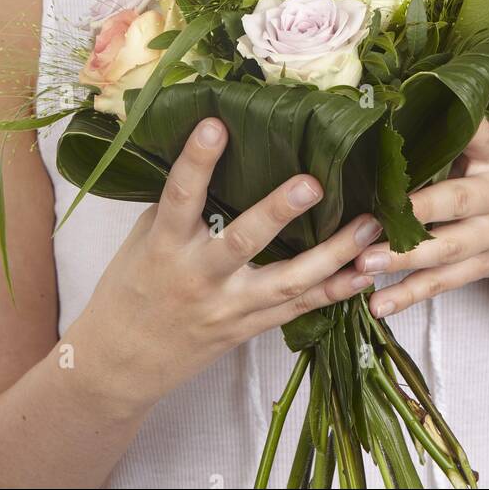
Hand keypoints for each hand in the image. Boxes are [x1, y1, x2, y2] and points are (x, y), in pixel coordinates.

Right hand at [68, 117, 383, 414]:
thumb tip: (214, 158)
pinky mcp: (249, 329)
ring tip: (369, 225)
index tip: (215, 124)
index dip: (197, 161)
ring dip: (332, 254)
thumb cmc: (130, 290)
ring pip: (287, 283)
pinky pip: (298, 310)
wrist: (120, 365)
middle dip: (279, 212)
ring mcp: (229, 308)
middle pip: (243, 243)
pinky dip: (333, 291)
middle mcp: (200, 277)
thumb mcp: (144, 241)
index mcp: (166, 246)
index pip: (181, 197)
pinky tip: (364, 273)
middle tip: (313, 183)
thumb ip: (179, 207)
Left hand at [352, 118, 488, 317]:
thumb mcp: (486, 151)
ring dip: (403, 258)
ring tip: (362, 264)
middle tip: (375, 217)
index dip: (463, 131)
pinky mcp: (483, 267)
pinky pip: (444, 283)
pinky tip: (379, 305)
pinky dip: (409, 296)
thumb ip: (452, 134)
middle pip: (458, 202)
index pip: (482, 137)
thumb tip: (389, 103)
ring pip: (447, 249)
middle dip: (417, 212)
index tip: (424, 122)